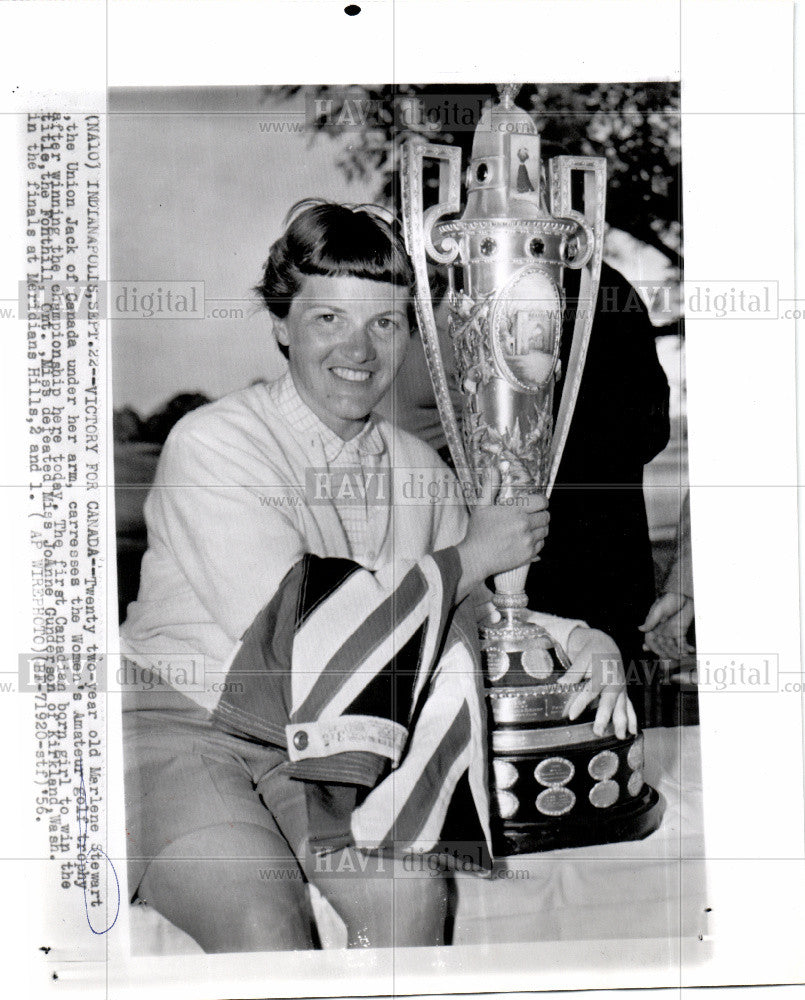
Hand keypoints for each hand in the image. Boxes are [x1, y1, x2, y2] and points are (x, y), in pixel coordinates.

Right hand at [456, 471, 548, 598]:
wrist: (475, 557)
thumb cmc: (477, 532)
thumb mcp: (482, 507)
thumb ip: (491, 487)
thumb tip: (494, 469)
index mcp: (516, 511)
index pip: (542, 502)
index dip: (541, 502)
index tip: (537, 504)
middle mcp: (525, 525)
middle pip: (546, 517)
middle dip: (541, 515)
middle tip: (532, 516)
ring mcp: (528, 541)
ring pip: (545, 531)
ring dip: (539, 528)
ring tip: (528, 528)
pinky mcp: (528, 554)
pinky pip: (541, 545)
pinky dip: (536, 542)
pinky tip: (525, 540)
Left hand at [558, 627, 637, 739]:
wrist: (606, 644)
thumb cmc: (591, 652)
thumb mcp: (581, 658)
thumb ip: (573, 673)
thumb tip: (560, 685)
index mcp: (602, 673)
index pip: (590, 691)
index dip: (580, 703)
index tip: (572, 716)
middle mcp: (614, 682)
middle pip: (609, 702)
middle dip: (604, 718)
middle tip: (598, 732)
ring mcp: (621, 688)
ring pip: (622, 707)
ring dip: (621, 722)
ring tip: (619, 737)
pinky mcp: (624, 692)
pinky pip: (630, 706)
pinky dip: (633, 719)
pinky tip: (633, 732)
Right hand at [639, 593, 694, 658]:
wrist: (684, 596)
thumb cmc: (669, 599)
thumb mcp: (659, 608)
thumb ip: (651, 620)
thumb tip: (640, 629)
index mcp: (653, 626)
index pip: (650, 641)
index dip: (653, 648)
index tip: (660, 654)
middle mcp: (661, 631)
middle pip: (661, 646)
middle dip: (667, 653)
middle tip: (674, 657)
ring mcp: (671, 633)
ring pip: (672, 647)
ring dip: (677, 652)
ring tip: (683, 656)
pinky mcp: (680, 632)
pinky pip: (682, 642)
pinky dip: (685, 647)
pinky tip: (690, 650)